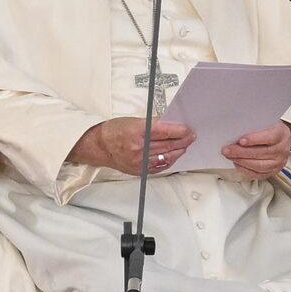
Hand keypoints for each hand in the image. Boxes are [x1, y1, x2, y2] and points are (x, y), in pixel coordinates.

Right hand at [69, 117, 195, 175]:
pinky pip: (159, 167)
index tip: (188, 129)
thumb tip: (171, 124)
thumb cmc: (114, 131)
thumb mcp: (134, 121)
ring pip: (166, 157)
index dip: (181, 131)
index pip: (166, 131)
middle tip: (191, 136)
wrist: (99, 146)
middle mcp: (139, 147)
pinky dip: (169, 161)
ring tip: (184, 145)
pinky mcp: (139, 170)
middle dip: (183, 140)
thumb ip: (154, 123)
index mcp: (138, 132)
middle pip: (168, 145)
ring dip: (179, 151)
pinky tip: (173, 156)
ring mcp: (139, 161)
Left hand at [222, 121, 290, 179]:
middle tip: (227, 150)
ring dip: (241, 161)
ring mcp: (279, 162)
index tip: (240, 140)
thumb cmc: (269, 129)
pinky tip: (237, 163)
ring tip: (230, 156)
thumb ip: (254, 126)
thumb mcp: (265, 122)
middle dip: (241, 152)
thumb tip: (236, 130)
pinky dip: (245, 170)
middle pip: (261, 153)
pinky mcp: (273, 171)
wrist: (280, 138)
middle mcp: (282, 149)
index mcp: (281, 134)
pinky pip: (258, 174)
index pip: (269, 137)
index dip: (254, 139)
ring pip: (259, 165)